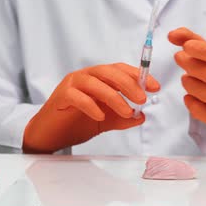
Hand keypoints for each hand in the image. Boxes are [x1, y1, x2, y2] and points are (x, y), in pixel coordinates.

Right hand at [23, 63, 159, 152]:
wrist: (50, 135)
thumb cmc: (76, 123)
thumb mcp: (106, 122)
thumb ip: (123, 118)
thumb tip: (142, 116)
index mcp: (97, 78)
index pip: (120, 70)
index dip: (138, 76)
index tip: (154, 87)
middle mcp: (85, 77)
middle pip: (108, 72)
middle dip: (128, 84)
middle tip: (142, 99)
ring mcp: (71, 85)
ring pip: (95, 83)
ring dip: (114, 97)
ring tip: (127, 112)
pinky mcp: (61, 97)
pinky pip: (77, 97)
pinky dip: (91, 105)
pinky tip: (101, 116)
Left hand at [168, 27, 205, 123]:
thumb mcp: (200, 47)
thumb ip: (187, 38)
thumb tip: (172, 34)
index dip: (204, 51)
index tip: (186, 46)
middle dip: (195, 68)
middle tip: (178, 58)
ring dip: (194, 86)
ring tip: (184, 78)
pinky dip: (196, 107)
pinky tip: (187, 97)